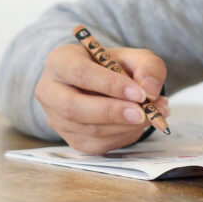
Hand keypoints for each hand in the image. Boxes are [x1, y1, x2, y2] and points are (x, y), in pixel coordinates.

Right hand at [35, 40, 171, 154]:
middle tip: (143, 113)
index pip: (80, 73)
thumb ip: (147, 66)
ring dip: (124, 126)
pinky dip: (123, 136)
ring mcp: (57, 119)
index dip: (110, 84)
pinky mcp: (71, 139)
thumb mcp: (133, 57)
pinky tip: (138, 124)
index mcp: (60, 61)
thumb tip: (150, 89)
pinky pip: (97, 144)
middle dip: (112, 112)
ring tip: (152, 115)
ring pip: (88, 130)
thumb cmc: (112, 67)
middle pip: (73, 107)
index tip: (140, 93)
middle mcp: (50, 91)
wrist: (101, 84)